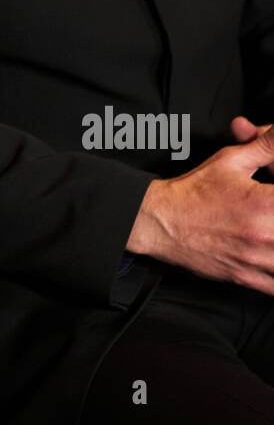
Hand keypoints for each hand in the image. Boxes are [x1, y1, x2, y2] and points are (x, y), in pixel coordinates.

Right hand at [127, 123, 273, 291]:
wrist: (162, 221)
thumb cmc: (194, 192)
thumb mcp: (231, 160)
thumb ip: (266, 145)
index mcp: (266, 201)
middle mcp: (265, 233)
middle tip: (272, 213)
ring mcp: (257, 260)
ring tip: (270, 232)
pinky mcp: (248, 278)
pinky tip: (270, 255)